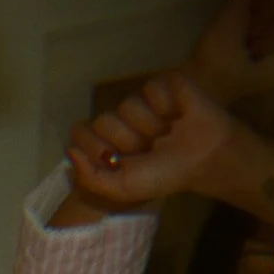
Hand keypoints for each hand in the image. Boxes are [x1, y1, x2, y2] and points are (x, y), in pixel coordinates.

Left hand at [66, 72, 238, 208]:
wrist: (204, 159)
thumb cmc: (164, 176)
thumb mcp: (123, 188)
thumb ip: (90, 178)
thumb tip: (69, 151)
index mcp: (108, 144)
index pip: (81, 133)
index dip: (97, 148)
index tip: (117, 161)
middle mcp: (121, 121)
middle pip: (104, 121)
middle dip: (128, 141)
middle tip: (149, 150)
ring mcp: (141, 102)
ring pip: (128, 105)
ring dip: (150, 126)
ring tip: (167, 134)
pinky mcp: (163, 85)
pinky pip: (151, 88)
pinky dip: (165, 106)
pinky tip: (178, 115)